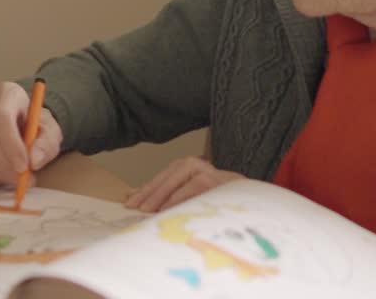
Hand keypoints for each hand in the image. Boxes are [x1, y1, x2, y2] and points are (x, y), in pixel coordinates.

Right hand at [0, 82, 61, 186]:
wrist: (19, 122)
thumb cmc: (34, 125)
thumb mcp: (50, 129)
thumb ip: (47, 142)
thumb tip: (35, 160)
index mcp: (7, 94)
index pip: (1, 117)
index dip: (12, 145)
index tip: (24, 167)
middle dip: (7, 166)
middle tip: (25, 179)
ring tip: (17, 178)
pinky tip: (3, 174)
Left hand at [124, 156, 242, 211]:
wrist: (247, 199)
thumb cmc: (215, 199)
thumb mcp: (187, 196)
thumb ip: (166, 196)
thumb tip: (134, 198)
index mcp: (184, 167)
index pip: (159, 179)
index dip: (143, 190)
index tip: (128, 202)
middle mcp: (193, 164)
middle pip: (165, 178)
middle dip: (148, 193)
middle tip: (134, 207)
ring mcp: (204, 170)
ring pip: (177, 180)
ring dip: (161, 195)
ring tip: (146, 210)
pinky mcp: (214, 179)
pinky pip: (193, 187)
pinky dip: (179, 197)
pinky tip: (168, 208)